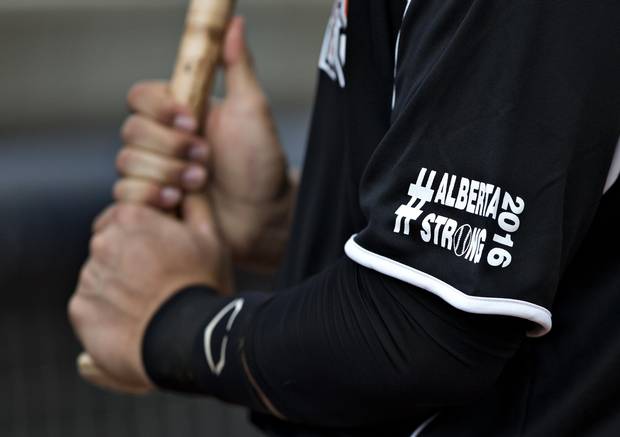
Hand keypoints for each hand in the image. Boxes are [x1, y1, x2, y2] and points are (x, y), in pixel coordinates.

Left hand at [68, 200, 232, 392]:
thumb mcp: (211, 237)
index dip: (144, 234)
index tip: (162, 254)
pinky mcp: (79, 309)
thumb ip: (194, 204)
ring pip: (100, 276)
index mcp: (132, 216)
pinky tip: (134, 322)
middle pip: (109, 245)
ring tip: (149, 306)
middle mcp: (103, 242)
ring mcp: (89, 276)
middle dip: (128, 259)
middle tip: (158, 282)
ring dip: (117, 286)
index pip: (124, 216)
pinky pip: (90, 305)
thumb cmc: (202, 284)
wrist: (185, 340)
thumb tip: (187, 185)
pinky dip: (106, 312)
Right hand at [115, 17, 294, 270]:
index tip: (192, 121)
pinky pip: (125, 195)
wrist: (263, 215)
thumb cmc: (261, 163)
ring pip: (126, 163)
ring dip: (165, 174)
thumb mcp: (253, 110)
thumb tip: (235, 22)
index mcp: (181, 113)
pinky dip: (149, 198)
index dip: (159, 109)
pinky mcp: (151, 203)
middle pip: (129, 132)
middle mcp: (163, 141)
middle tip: (204, 160)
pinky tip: (178, 204)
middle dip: (169, 148)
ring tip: (199, 184)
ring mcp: (155, 173)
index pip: (140, 98)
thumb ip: (238, 66)